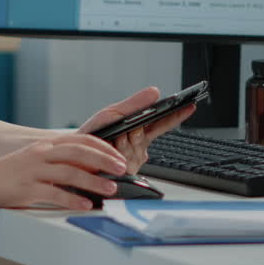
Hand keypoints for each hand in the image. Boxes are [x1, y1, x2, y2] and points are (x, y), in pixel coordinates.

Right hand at [0, 134, 128, 210]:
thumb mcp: (36, 158)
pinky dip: (72, 200)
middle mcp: (41, 154)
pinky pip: (54, 194)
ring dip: (93, 181)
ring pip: (70, 173)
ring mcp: (34, 171)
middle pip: (79, 152)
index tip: (118, 157)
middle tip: (121, 170)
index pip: (81, 140)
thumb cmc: (10, 172)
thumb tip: (91, 168)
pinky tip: (85, 205)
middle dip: (104, 160)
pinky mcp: (27, 189)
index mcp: (46, 145)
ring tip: (109, 189)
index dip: (103, 148)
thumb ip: (60, 160)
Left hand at [77, 87, 196, 173]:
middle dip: (138, 130)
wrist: (73, 155)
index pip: (163, 123)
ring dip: (125, 140)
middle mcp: (139, 147)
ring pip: (138, 146)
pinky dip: (119, 150)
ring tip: (112, 139)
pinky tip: (112, 149)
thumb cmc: (92, 134)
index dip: (177, 115)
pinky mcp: (127, 172)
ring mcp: (134, 161)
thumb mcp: (112, 114)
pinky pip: (128, 158)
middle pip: (148, 134)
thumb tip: (155, 92)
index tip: (190, 105)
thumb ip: (134, 104)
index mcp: (138, 131)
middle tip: (128, 129)